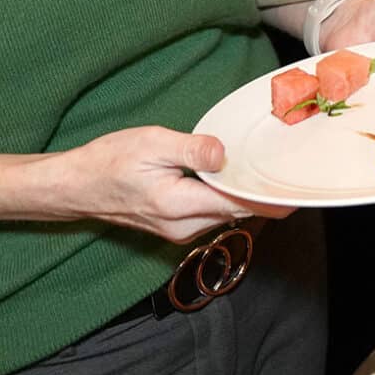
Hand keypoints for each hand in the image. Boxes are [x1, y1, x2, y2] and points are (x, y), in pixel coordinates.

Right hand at [42, 126, 292, 242]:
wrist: (76, 186)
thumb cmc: (109, 161)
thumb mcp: (153, 143)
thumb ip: (193, 150)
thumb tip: (225, 154)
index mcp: (181, 205)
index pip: (238, 205)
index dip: (269, 196)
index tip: (298, 188)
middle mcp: (184, 227)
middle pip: (237, 211)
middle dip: (261, 193)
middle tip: (289, 170)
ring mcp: (179, 231)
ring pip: (225, 214)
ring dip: (243, 195)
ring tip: (266, 170)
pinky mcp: (175, 227)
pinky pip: (211, 214)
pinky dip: (225, 199)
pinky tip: (233, 178)